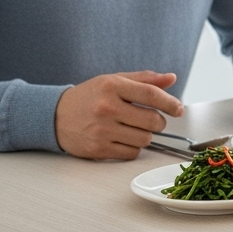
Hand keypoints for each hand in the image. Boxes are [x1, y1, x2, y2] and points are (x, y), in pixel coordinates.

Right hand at [54, 71, 183, 159]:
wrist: (54, 116)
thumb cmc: (88, 97)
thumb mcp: (114, 80)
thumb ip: (144, 79)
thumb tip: (171, 78)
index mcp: (112, 86)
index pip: (151, 95)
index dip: (170, 103)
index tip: (178, 109)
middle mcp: (106, 108)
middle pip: (152, 121)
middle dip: (159, 122)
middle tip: (153, 120)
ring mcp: (101, 130)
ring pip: (144, 139)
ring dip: (145, 136)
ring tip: (133, 129)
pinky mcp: (97, 149)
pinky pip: (131, 153)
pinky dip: (133, 148)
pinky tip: (123, 139)